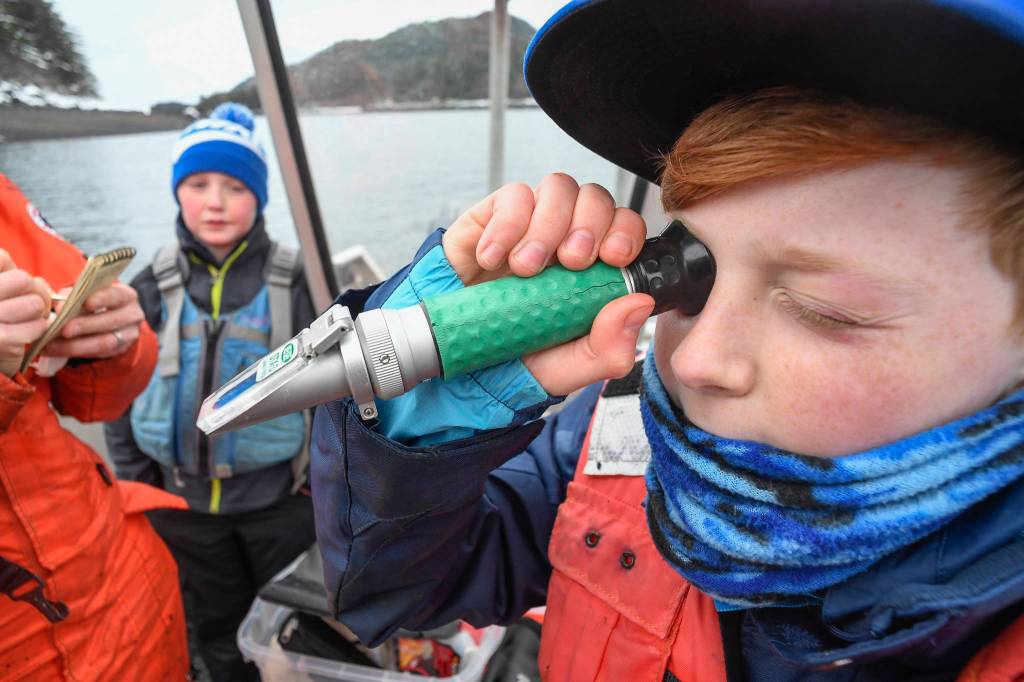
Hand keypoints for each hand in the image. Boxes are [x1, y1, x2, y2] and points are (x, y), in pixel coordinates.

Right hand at [0, 248, 52, 375]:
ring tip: (23, 319)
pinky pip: (38, 326)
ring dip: (37, 313)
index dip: (12, 271)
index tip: (10, 286)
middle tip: (26, 304)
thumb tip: (40, 285)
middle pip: (23, 280)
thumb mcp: (1, 291)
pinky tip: (24, 334)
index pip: (1, 258)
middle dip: (34, 292)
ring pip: (35, 303)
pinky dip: (37, 329)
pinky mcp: (0, 341)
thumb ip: (13, 278)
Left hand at [43, 282, 143, 359]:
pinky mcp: (120, 350)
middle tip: (62, 329)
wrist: (112, 320)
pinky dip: (74, 352)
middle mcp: (133, 315)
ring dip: (75, 344)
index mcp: (126, 295)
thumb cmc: (95, 302)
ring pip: (105, 342)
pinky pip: (98, 354)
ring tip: (51, 344)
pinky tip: (56, 350)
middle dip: (85, 325)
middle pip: (111, 321)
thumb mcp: (90, 293)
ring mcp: (129, 334)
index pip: (117, 296)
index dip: (102, 298)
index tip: (85, 303)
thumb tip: (58, 303)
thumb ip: (76, 295)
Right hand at [443, 173, 654, 395]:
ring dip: (549, 225)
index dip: (626, 232)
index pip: (625, 227)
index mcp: (593, 270)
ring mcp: (531, 225)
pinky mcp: (493, 217)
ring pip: (559, 187)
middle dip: (590, 224)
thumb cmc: (514, 359)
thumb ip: (607, 348)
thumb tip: (639, 305)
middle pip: (597, 198)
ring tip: (526, 268)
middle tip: (571, 262)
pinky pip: (513, 196)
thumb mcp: (567, 368)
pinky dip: (506, 225)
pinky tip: (493, 260)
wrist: (454, 362)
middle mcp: (566, 239)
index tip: (612, 257)